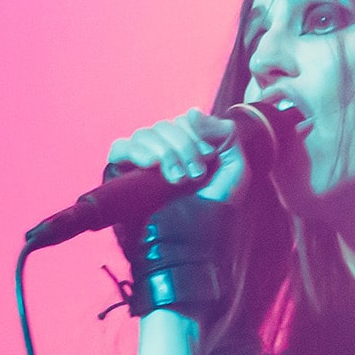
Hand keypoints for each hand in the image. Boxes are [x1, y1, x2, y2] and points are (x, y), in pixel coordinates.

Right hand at [105, 107, 247, 202]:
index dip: (196, 133)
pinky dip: (135, 150)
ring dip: (165, 152)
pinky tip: (151, 165)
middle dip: (183, 146)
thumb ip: (223, 133)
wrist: (193, 242)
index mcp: (188, 148)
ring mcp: (142, 162)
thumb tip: (191, 112)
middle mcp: (164, 152)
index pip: (183, 121)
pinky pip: (120, 147)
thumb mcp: (234, 168)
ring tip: (177, 180)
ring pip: (145, 134)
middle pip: (165, 125)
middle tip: (195, 174)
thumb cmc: (215, 211)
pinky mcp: (122, 174)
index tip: (209, 157)